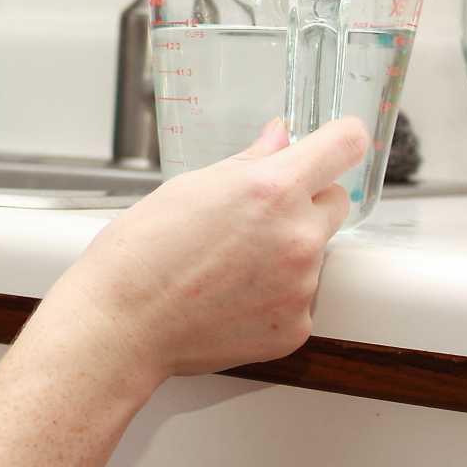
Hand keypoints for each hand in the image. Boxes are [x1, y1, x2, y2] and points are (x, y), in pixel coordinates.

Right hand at [66, 116, 367, 379]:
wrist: (122, 323)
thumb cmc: (138, 254)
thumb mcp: (187, 188)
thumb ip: (247, 163)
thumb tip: (279, 141)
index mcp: (271, 190)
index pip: (344, 144)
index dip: (341, 139)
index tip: (337, 143)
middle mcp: (297, 236)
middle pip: (335, 202)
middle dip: (304, 202)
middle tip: (253, 218)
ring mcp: (301, 286)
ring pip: (312, 253)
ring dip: (284, 253)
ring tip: (226, 266)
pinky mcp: (295, 326)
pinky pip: (299, 298)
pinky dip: (272, 296)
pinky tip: (229, 297)